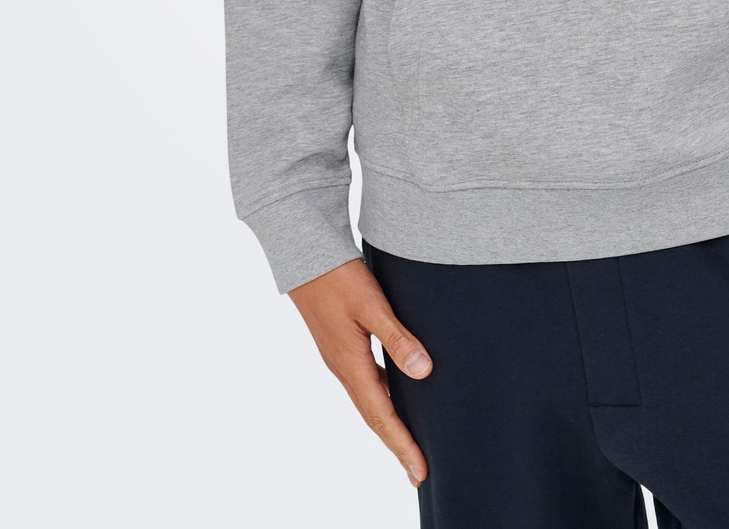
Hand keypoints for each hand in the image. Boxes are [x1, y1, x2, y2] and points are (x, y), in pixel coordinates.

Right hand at [289, 255, 432, 487]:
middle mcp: (343, 368)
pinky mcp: (340, 345)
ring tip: (408, 441)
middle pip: (374, 416)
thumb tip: (423, 371)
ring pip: (369, 400)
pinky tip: (394, 393)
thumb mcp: (371, 305)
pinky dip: (381, 397)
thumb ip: (397, 337)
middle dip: (397, 443)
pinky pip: (365, 382)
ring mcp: (339, 357)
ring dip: (389, 423)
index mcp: (350, 365)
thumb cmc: (338, 278)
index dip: (402, 444)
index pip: (382, 416)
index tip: (419, 471)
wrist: (305, 257)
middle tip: (417, 470)